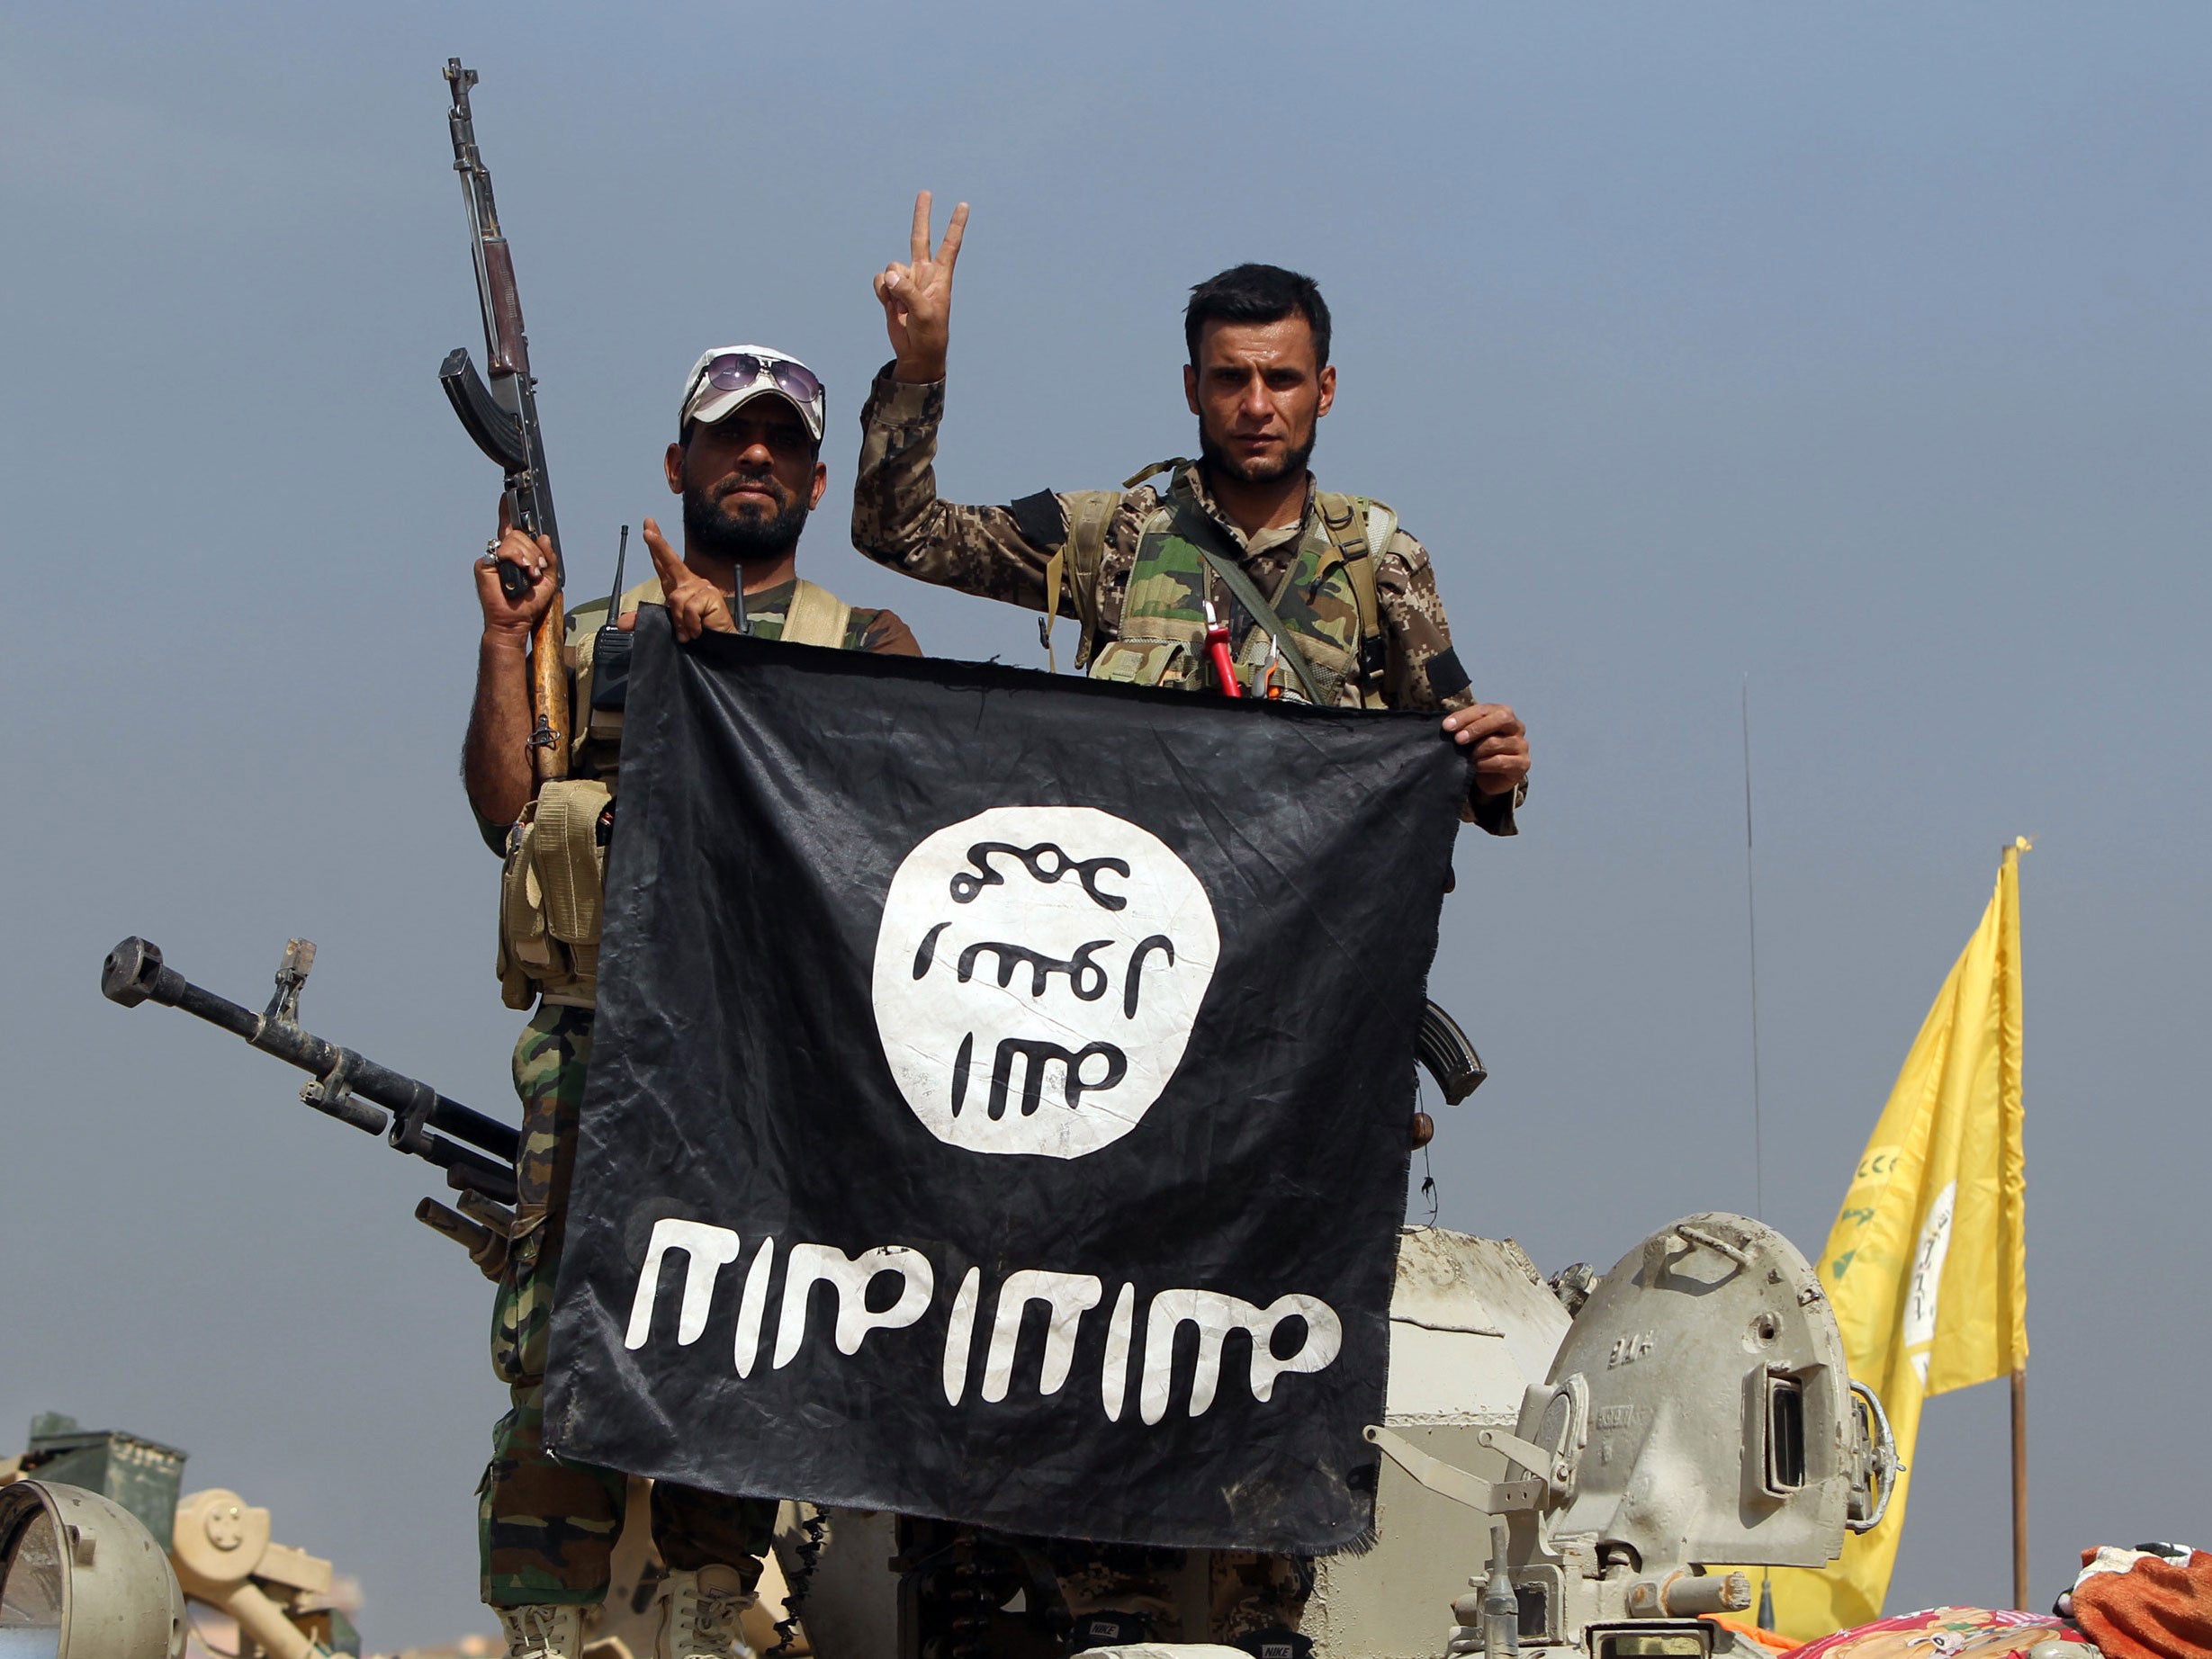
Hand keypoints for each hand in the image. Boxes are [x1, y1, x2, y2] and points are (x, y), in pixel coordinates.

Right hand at [475, 499, 555, 639]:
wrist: (516, 619)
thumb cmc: (529, 603)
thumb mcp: (549, 579)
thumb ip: (549, 558)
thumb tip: (544, 537)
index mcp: (517, 554)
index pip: (512, 529)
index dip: (508, 512)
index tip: (508, 495)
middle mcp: (503, 553)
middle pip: (521, 535)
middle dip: (534, 552)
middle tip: (537, 569)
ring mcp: (493, 557)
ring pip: (514, 540)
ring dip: (528, 557)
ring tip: (530, 574)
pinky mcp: (484, 564)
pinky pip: (504, 551)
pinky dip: (517, 559)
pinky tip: (522, 572)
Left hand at [616, 517, 736, 642]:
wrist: (718, 644)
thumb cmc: (695, 631)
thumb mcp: (665, 624)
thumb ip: (643, 620)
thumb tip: (622, 623)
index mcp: (677, 585)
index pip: (663, 561)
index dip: (656, 543)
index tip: (648, 527)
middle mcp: (689, 582)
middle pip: (671, 560)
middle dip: (658, 545)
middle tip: (647, 531)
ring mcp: (701, 587)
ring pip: (677, 599)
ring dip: (680, 621)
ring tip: (689, 631)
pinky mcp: (711, 595)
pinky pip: (689, 608)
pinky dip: (690, 624)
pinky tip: (698, 630)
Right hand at [875, 189, 966, 383]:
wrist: (916, 353)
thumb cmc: (929, 333)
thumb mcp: (924, 313)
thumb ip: (908, 292)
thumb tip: (889, 276)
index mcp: (940, 277)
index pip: (949, 245)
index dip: (955, 225)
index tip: (963, 205)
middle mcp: (923, 274)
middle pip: (921, 238)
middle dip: (922, 215)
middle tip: (925, 192)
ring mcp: (906, 282)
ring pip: (892, 268)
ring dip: (893, 286)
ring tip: (901, 306)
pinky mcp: (891, 291)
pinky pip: (880, 281)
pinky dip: (881, 291)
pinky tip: (889, 305)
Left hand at [1441, 703, 1529, 796]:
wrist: (1492, 778)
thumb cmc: (1480, 751)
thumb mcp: (1471, 736)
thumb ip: (1462, 727)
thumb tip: (1447, 725)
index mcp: (1503, 714)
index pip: (1484, 710)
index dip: (1465, 717)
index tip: (1447, 726)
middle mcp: (1516, 727)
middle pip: (1500, 719)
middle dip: (1476, 728)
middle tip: (1458, 740)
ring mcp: (1521, 745)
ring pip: (1495, 742)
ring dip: (1476, 751)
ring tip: (1467, 758)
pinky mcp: (1522, 763)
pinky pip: (1500, 761)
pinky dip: (1483, 764)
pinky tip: (1475, 766)